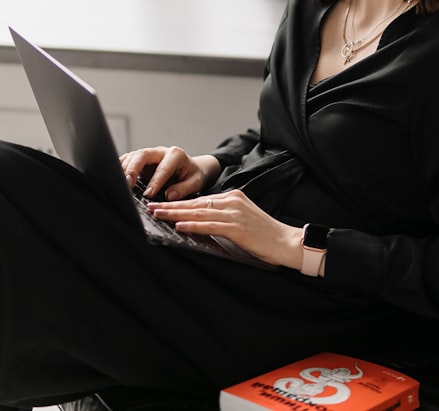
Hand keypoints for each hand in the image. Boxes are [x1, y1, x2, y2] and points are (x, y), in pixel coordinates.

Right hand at [119, 146, 220, 200]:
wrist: (192, 168)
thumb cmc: (193, 175)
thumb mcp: (195, 182)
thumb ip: (183, 189)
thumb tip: (170, 195)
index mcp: (176, 155)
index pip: (163, 167)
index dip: (155, 181)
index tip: (148, 194)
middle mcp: (160, 152)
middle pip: (142, 155)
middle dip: (133, 169)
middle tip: (128, 184)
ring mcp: (149, 155)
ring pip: (133, 156)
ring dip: (124, 169)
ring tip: (120, 183)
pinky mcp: (141, 160)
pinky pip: (128, 160)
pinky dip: (121, 167)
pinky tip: (116, 176)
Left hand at [148, 189, 303, 268]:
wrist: (287, 242)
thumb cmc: (265, 235)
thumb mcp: (242, 220)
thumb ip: (223, 218)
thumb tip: (199, 223)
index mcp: (233, 197)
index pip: (201, 199)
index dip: (180, 202)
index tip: (163, 204)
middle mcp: (232, 201)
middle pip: (196, 203)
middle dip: (172, 205)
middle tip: (152, 206)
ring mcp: (234, 213)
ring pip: (198, 212)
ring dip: (176, 214)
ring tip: (158, 214)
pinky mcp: (236, 227)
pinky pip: (209, 225)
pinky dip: (192, 225)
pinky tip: (178, 226)